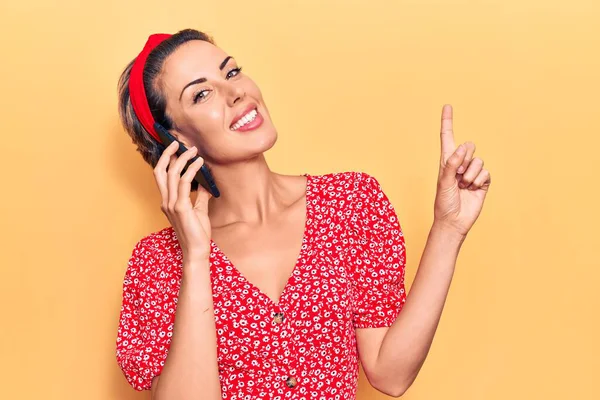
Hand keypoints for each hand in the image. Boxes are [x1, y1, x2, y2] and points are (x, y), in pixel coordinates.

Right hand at [154, 141, 212, 260]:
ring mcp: (171, 204)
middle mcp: (166, 201)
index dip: (165, 160)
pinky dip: (191, 170)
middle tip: (177, 142)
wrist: (197, 250)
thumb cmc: (197, 234)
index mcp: (167, 202)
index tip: (174, 148)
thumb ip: (200, 197)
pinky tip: (199, 163)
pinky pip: (184, 183)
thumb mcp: (199, 211)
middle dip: (167, 154)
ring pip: (172, 174)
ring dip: (183, 159)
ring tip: (194, 150)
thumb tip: (205, 184)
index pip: (161, 176)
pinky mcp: (180, 207)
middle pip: (161, 171)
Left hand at [434, 104, 490, 236]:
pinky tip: (472, 189)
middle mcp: (459, 164)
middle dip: (464, 157)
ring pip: (478, 160)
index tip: (447, 106)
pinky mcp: (482, 182)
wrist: (454, 221)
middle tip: (457, 175)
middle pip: (469, 146)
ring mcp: (472, 172)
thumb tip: (462, 148)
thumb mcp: (443, 182)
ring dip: (470, 174)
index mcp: (446, 161)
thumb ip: (451, 164)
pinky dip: (479, 180)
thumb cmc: (443, 202)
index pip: (447, 137)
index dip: (447, 122)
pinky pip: (486, 172)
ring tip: (463, 186)